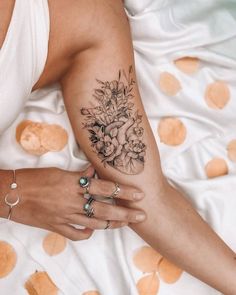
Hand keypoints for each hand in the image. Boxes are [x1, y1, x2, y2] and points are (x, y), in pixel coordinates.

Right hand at [8, 166, 145, 240]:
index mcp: (73, 184)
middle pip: (105, 208)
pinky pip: (77, 234)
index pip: (105, 187)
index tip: (139, 194)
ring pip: (95, 223)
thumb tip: (93, 171)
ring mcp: (65, 216)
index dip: (124, 190)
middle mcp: (72, 201)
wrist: (12, 194)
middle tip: (141, 215)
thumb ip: (79, 174)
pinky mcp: (57, 227)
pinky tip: (94, 229)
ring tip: (124, 222)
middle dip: (126, 213)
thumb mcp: (59, 171)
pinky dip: (88, 232)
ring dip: (112, 223)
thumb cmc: (34, 178)